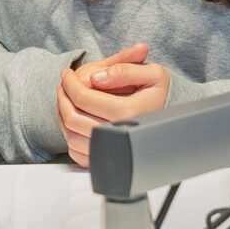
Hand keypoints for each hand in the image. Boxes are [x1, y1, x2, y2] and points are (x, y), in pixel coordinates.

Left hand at [56, 43, 171, 167]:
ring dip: (61, 113)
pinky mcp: (104, 158)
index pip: (84, 98)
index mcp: (128, 113)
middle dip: (62, 96)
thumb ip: (124, 69)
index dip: (70, 83)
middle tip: (63, 82)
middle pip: (73, 118)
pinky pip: (76, 151)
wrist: (168, 117)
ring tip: (65, 96)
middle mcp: (118, 134)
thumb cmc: (159, 93)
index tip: (66, 73)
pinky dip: (68, 133)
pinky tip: (73, 116)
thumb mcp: (152, 73)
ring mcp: (110, 149)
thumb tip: (96, 77)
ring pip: (70, 135)